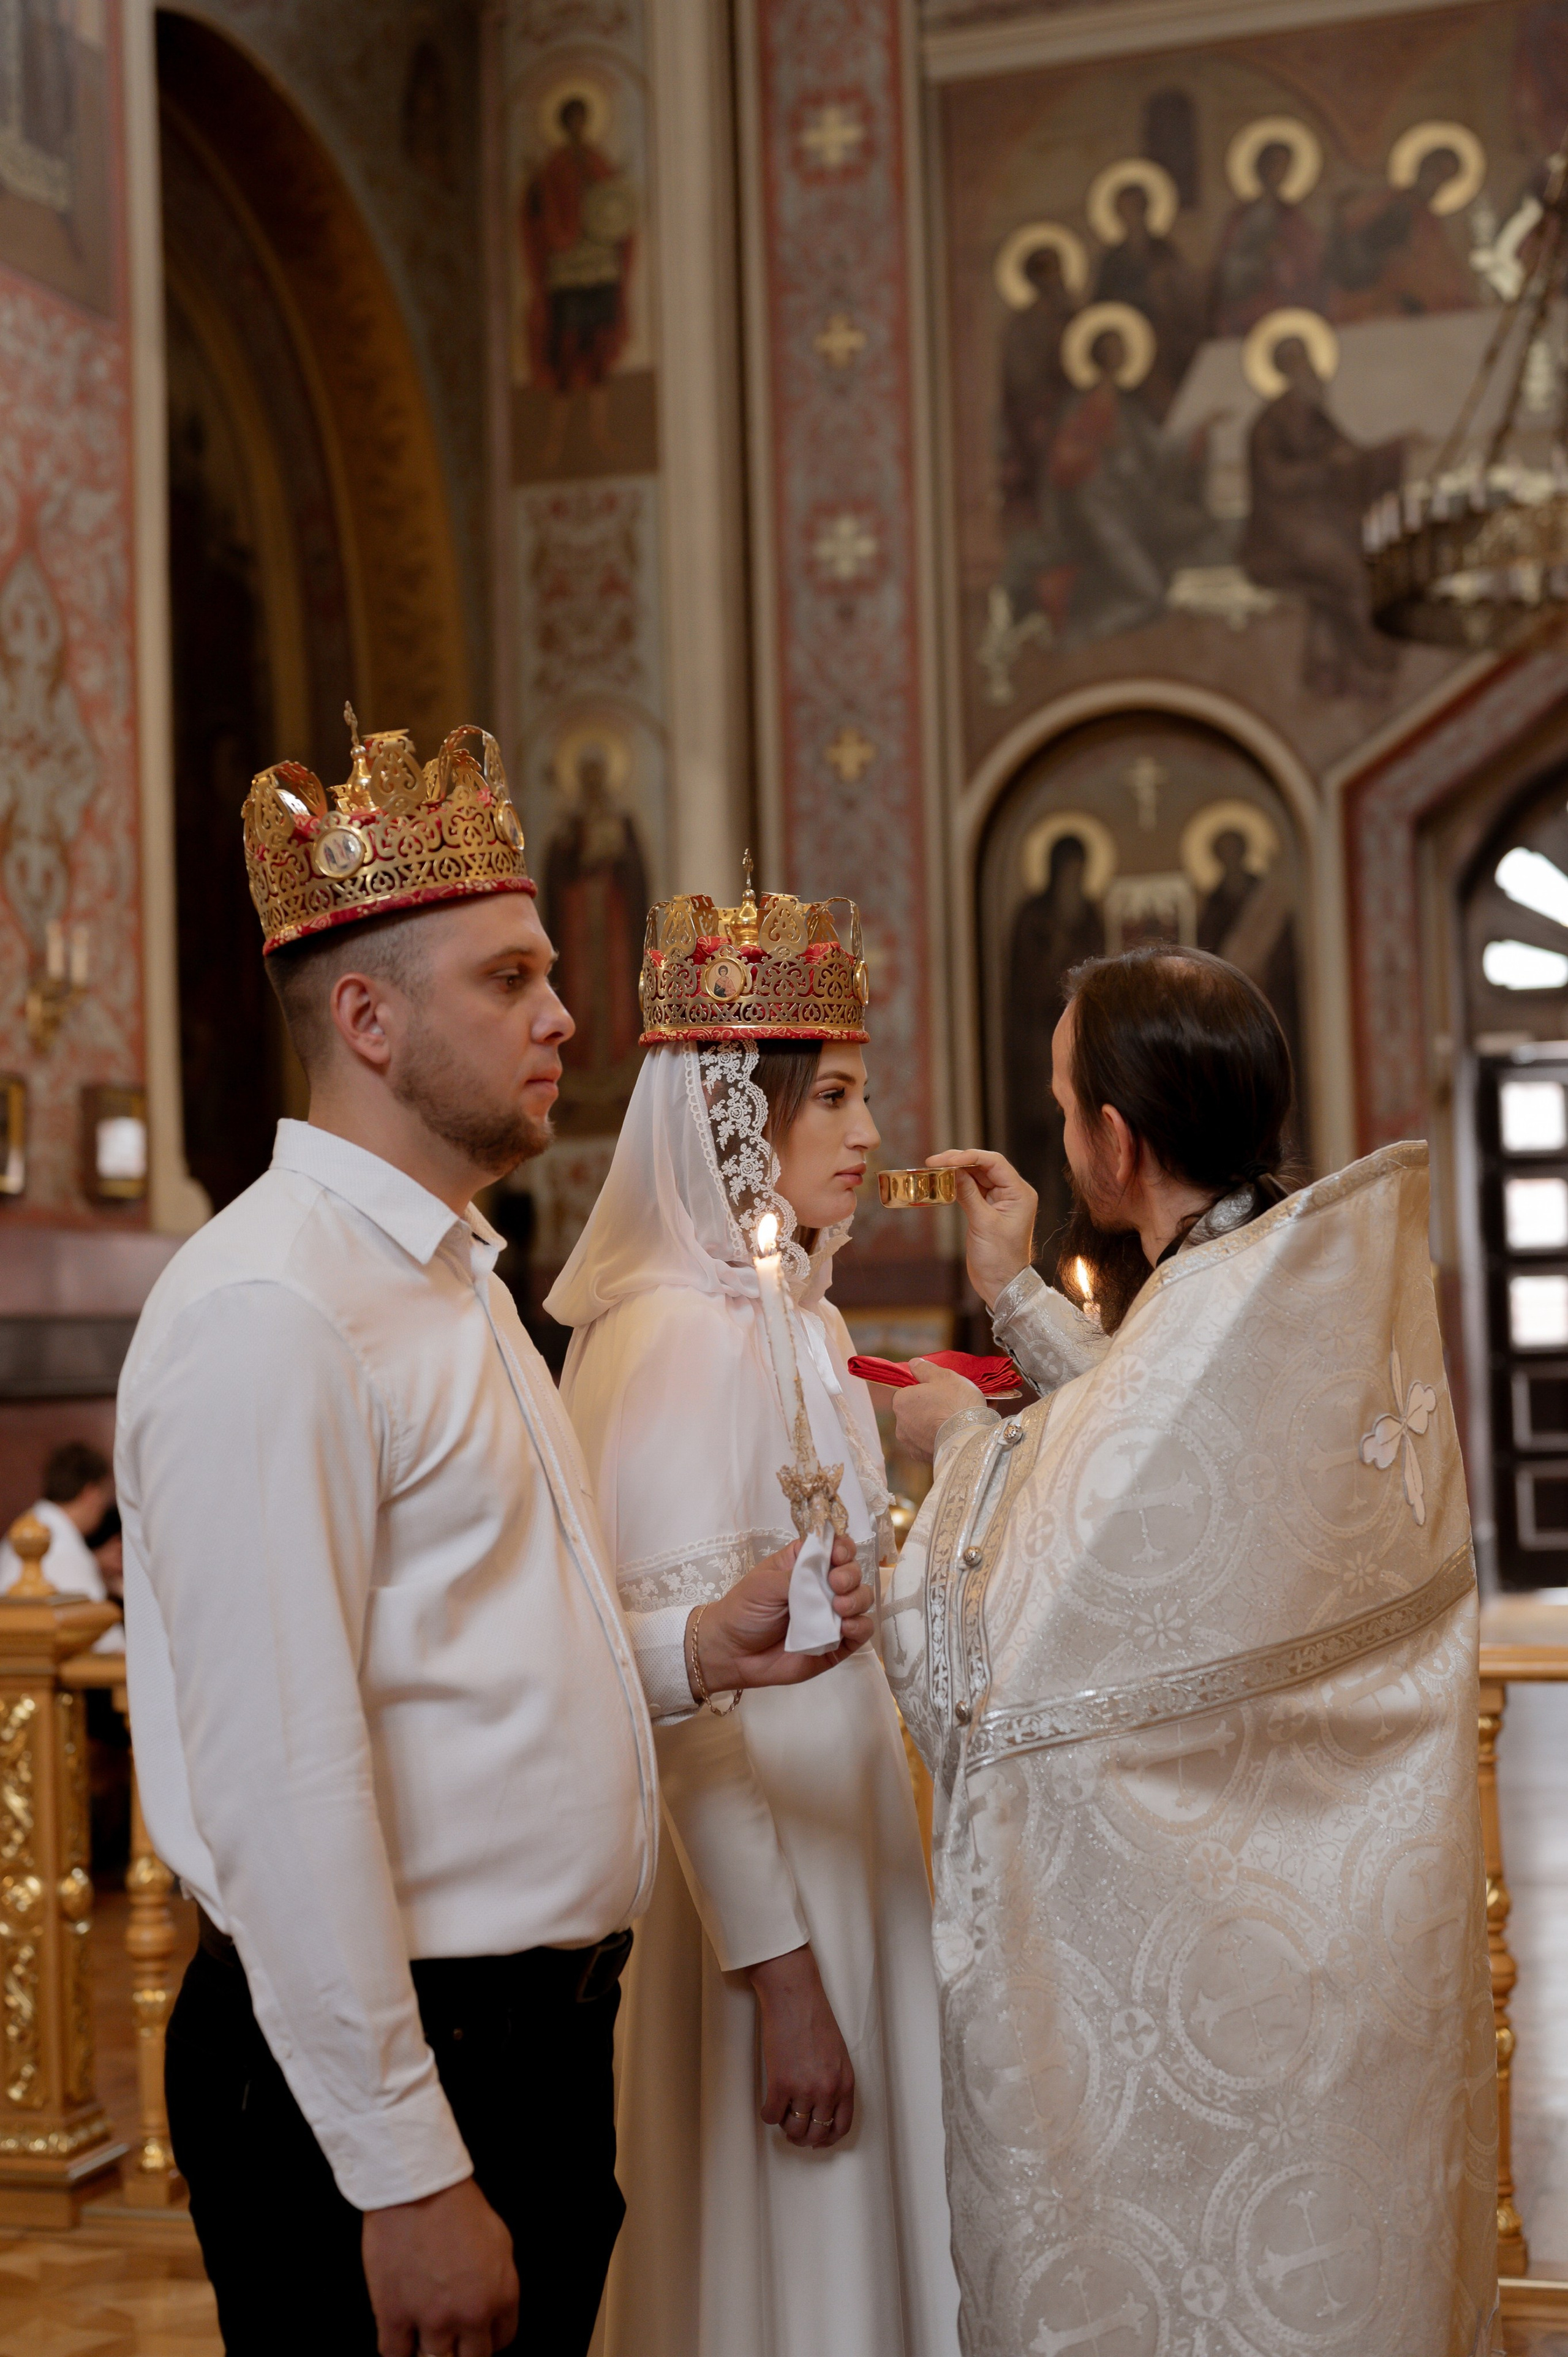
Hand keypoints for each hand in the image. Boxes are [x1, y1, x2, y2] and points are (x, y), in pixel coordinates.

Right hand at [362, 2177, 518, 2356]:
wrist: (418, 2186)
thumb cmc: (458, 2205)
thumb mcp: (500, 2240)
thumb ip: (500, 2283)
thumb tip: (492, 2310)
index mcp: (501, 2295)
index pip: (501, 2342)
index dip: (487, 2339)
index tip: (475, 2334)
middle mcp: (470, 2315)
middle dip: (462, 2352)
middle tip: (451, 2339)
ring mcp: (431, 2319)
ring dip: (431, 2353)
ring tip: (426, 2336)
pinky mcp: (394, 2316)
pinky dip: (399, 2352)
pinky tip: (401, 2338)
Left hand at [692, 1534, 872, 1696]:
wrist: (732, 1653)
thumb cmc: (744, 1611)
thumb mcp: (765, 1584)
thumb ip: (798, 1576)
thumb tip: (827, 1572)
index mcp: (804, 1565)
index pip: (835, 1548)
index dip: (842, 1548)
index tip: (837, 1556)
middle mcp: (822, 1587)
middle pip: (853, 1571)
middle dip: (850, 1574)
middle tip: (835, 1584)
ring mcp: (831, 1615)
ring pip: (862, 1599)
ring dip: (857, 1599)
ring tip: (839, 1607)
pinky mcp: (837, 1643)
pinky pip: (861, 1631)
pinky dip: (860, 1626)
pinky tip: (845, 1627)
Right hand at [751, 1943, 854, 2148]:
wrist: (794, 1997)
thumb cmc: (815, 2019)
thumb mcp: (837, 2054)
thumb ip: (835, 2082)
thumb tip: (821, 2108)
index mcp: (845, 2083)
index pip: (841, 2126)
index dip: (827, 2138)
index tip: (817, 2138)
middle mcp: (827, 2091)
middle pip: (816, 2133)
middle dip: (804, 2137)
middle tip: (794, 2130)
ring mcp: (804, 2089)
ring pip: (793, 2129)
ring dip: (785, 2127)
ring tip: (782, 2114)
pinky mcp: (780, 2083)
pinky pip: (771, 2115)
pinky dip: (768, 2114)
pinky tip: (769, 2104)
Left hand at [892, 1362, 985, 1463]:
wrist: (968, 1439)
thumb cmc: (955, 1403)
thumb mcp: (944, 1376)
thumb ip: (926, 1369)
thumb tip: (913, 1363)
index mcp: (901, 1402)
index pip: (910, 1391)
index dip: (927, 1389)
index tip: (943, 1390)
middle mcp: (900, 1425)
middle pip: (917, 1410)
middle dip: (932, 1407)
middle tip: (954, 1404)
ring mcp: (911, 1444)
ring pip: (924, 1428)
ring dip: (937, 1423)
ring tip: (960, 1419)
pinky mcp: (923, 1458)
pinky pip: (932, 1443)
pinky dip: (942, 1438)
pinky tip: (959, 1433)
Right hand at [926, 1149, 1037, 1308]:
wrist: (1002, 1284)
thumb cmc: (999, 1258)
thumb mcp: (983, 1223)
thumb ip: (968, 1193)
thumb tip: (953, 1170)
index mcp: (1019, 1193)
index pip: (994, 1163)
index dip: (968, 1156)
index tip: (944, 1159)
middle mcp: (1012, 1193)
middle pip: (984, 1166)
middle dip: (959, 1161)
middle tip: (933, 1161)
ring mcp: (1000, 1201)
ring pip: (976, 1176)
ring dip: (956, 1171)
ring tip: (933, 1168)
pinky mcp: (988, 1210)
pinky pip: (971, 1190)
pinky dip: (957, 1185)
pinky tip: (942, 1181)